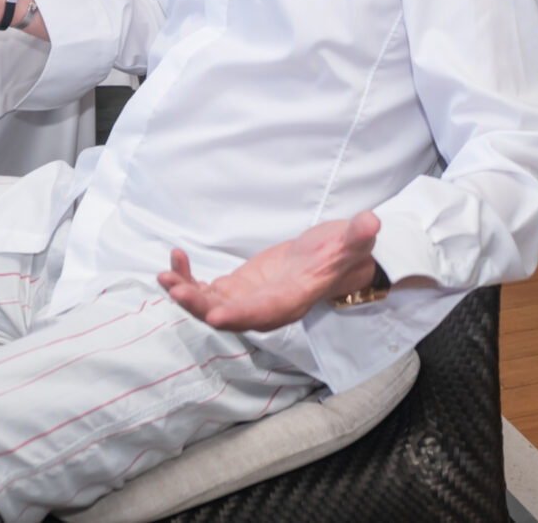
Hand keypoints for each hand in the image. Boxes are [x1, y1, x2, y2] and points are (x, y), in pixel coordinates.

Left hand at [158, 212, 382, 331]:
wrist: (334, 260)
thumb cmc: (344, 252)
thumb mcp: (354, 241)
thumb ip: (358, 236)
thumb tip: (372, 222)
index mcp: (292, 300)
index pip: (263, 313)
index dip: (239, 315)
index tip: (214, 315)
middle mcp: (267, 308)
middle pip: (229, 314)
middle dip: (200, 305)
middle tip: (175, 289)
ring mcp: (249, 300)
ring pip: (212, 305)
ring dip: (187, 293)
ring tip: (165, 274)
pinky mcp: (239, 289)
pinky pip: (207, 290)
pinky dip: (189, 279)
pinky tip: (175, 260)